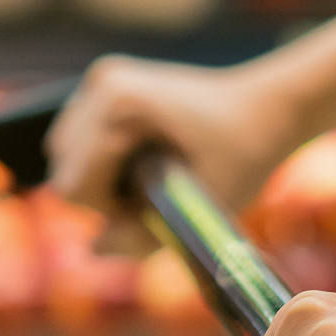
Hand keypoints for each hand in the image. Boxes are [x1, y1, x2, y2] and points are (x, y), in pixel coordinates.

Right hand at [46, 55, 296, 255]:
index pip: (74, 187)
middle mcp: (101, 85)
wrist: (269, 108)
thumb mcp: (200, 206)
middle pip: (65, 173)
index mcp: (119, 105)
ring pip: (66, 159)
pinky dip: (104, 165)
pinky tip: (145, 163)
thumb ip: (144, 234)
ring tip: (155, 179)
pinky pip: (79, 145)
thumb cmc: (244, 155)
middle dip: (105, 197)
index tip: (155, 212)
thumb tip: (92, 253)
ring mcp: (101, 82)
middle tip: (160, 196)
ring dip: (103, 182)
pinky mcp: (105, 87)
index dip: (109, 215)